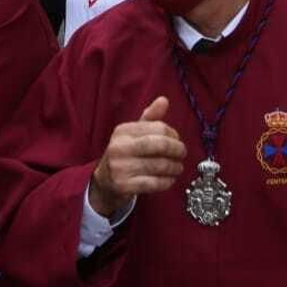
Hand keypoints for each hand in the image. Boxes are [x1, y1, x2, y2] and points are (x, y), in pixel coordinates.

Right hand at [88, 97, 186, 219]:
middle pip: (159, 145)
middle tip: (182, 154)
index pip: (157, 127)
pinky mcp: (124, 185)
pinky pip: (154, 183)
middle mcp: (119, 147)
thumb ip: (150, 118)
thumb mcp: (133, 134)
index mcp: (123, 131)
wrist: (104, 182)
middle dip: (177, 150)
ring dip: (174, 167)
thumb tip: (164, 100)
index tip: (177, 140)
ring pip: (159, 165)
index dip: (173, 134)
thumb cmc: (124, 154)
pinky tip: (170, 179)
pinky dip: (167, 182)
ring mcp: (120, 167)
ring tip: (178, 167)